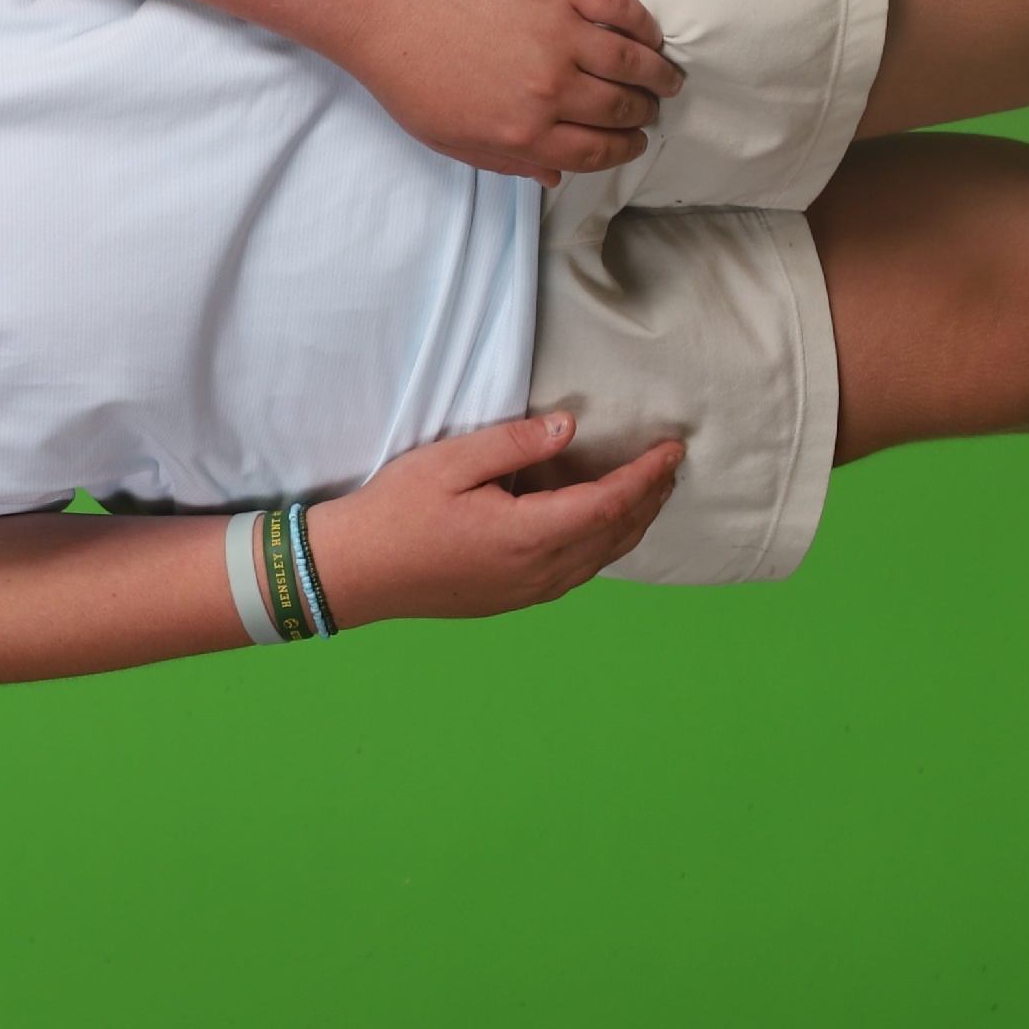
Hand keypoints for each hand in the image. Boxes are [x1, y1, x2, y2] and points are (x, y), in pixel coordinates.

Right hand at [304, 414, 681, 625]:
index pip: (610, 502)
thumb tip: (570, 430)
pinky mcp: (513, 599)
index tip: (673, 448)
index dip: (647, 475)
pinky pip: (578, 573)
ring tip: (649, 493)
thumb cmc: (396, 512)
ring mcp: (528, 591)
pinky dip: (603, 545)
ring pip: (602, 559)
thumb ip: (515, 444)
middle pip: (616, 535)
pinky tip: (599, 528)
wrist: (356, 572)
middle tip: (671, 465)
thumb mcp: (451, 462)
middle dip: (650, 498)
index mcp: (529, 534)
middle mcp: (539, 571)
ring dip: (632, 524)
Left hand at [328, 0, 681, 183]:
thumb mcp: (450, 139)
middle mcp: (550, 89)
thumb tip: (553, 178)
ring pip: (632, 61)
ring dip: (657, 73)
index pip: (597, 151)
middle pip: (620, 108)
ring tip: (666, 77)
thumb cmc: (408, 76)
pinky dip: (644, 25)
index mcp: (524, 132)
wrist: (386, 5)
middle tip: (649, 109)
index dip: (623, 149)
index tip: (634, 142)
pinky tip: (651, 35)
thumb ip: (506, 162)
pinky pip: (619, 8)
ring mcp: (558, 34)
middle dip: (642, 114)